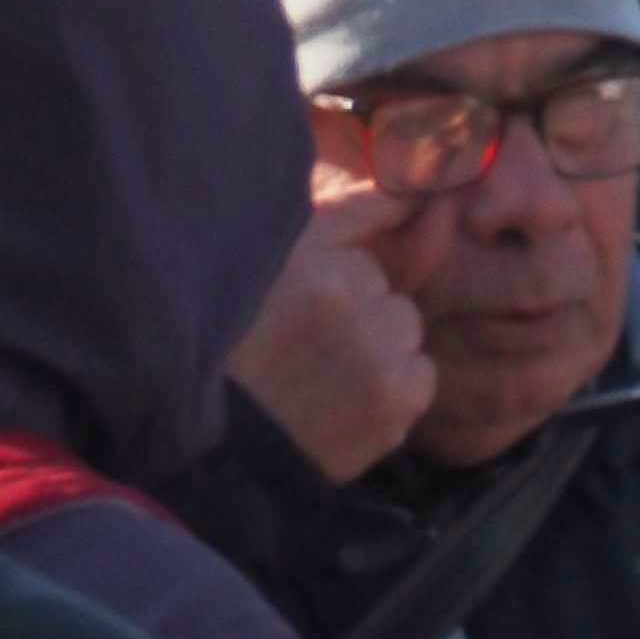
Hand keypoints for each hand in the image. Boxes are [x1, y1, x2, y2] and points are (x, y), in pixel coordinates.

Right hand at [225, 181, 433, 486]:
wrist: (219, 451)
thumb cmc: (230, 350)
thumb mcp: (268, 263)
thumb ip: (342, 216)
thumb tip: (412, 188)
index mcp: (305, 259)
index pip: (364, 243)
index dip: (332, 278)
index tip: (314, 308)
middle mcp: (348, 300)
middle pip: (384, 290)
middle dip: (358, 311)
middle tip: (305, 346)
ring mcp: (377, 355)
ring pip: (404, 330)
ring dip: (379, 347)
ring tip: (326, 375)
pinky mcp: (396, 405)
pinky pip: (420, 376)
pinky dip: (394, 388)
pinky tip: (349, 401)